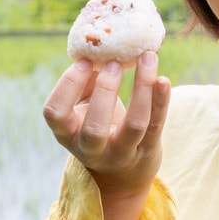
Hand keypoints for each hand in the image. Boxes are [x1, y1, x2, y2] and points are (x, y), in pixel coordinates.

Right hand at [42, 51, 170, 219]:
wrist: (123, 172)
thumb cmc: (100, 126)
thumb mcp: (85, 109)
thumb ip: (87, 81)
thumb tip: (97, 46)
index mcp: (67, 134)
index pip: (55, 113)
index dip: (67, 85)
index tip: (84, 61)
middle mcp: (91, 149)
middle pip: (94, 128)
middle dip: (105, 91)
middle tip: (114, 62)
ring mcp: (122, 153)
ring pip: (134, 125)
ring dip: (142, 89)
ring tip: (147, 58)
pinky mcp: (148, 150)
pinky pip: (157, 124)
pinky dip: (161, 100)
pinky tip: (163, 79)